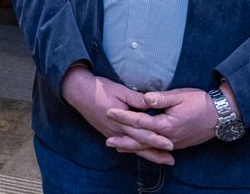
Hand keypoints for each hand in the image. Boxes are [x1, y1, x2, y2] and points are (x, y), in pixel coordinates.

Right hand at [60, 66, 174, 164]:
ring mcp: (111, 134)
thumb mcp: (120, 90)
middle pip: (139, 145)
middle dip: (155, 152)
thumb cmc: (100, 88)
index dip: (156, 139)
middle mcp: (116, 131)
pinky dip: (134, 151)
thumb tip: (153, 103)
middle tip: (171, 160)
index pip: (142, 132)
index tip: (170, 144)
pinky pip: (124, 145)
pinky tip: (142, 154)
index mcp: (121, 120)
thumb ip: (137, 98)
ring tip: (161, 160)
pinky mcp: (108, 133)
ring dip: (147, 155)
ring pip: (132, 148)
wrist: (78, 91)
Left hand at [107, 87, 218, 151]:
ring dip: (132, 147)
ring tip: (117, 147)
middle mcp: (168, 137)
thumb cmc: (200, 103)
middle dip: (123, 139)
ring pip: (149, 147)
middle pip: (141, 140)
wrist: (220, 116)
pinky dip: (146, 149)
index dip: (123, 116)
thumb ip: (161, 98)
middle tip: (107, 140)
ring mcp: (173, 143)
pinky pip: (157, 149)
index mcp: (166, 124)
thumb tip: (145, 98)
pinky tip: (139, 149)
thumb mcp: (180, 96)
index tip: (109, 111)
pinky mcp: (177, 144)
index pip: (139, 121)